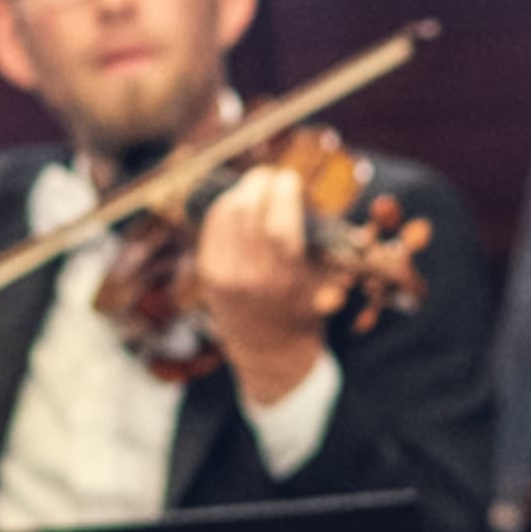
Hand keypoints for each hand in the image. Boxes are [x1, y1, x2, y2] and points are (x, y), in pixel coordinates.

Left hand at [193, 166, 340, 405]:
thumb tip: (300, 191)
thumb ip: (314, 238)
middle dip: (259, 183)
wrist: (271, 354)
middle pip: (246, 208)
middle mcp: (250, 276)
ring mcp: (224, 275)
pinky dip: (225, 209)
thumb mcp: (323, 280)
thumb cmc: (304, 312)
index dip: (283, 188)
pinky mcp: (208, 273)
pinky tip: (239, 206)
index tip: (290, 179)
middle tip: (271, 177)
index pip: (278, 218)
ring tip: (256, 189)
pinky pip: (212, 227)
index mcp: (285, 278)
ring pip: (225, 213)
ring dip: (241, 192)